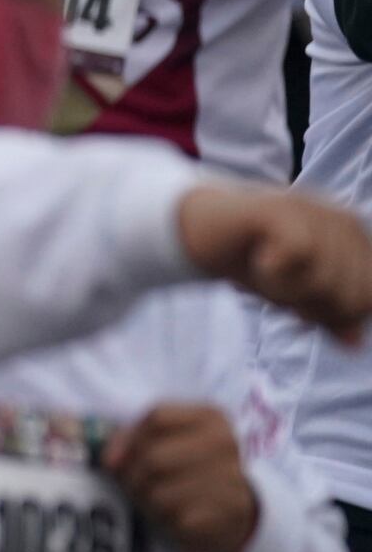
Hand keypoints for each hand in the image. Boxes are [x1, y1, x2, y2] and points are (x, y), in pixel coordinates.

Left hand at [103, 401, 257, 551]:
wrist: (232, 508)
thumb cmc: (186, 467)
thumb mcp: (166, 440)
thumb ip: (133, 438)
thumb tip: (111, 460)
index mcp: (210, 417)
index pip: (157, 417)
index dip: (129, 439)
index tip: (119, 456)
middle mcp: (225, 442)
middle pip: (153, 456)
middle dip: (131, 475)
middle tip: (132, 485)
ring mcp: (231, 476)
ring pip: (159, 492)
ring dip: (145, 500)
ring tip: (152, 500)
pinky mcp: (228, 510)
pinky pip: (175, 517)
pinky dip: (165, 519)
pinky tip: (172, 515)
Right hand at [179, 184, 371, 343]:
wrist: (197, 227)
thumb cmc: (251, 257)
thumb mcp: (292, 293)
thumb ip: (326, 314)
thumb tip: (354, 343)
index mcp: (355, 240)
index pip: (368, 298)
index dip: (334, 315)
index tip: (299, 306)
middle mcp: (344, 221)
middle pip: (353, 296)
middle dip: (312, 307)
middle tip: (278, 288)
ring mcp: (315, 211)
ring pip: (327, 281)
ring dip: (286, 292)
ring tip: (264, 273)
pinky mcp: (283, 208)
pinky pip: (299, 255)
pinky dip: (273, 272)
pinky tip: (260, 261)